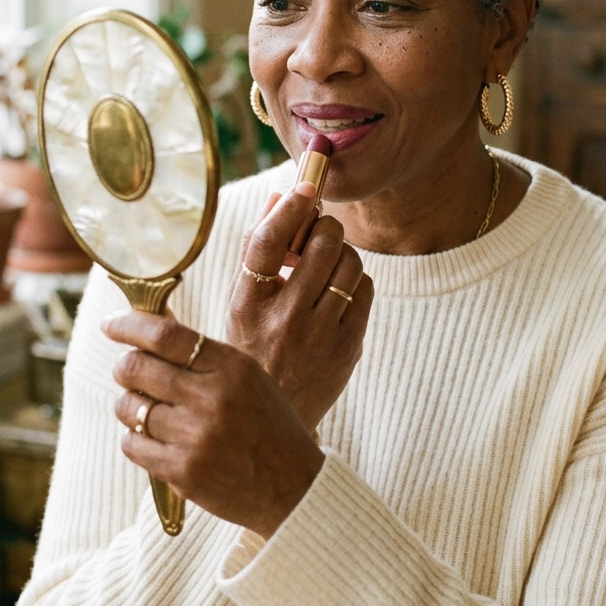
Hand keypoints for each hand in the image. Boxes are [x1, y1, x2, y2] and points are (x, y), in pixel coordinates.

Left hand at [104, 312, 323, 539]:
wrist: (294, 487)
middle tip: (129, 373)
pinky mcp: (183, 471)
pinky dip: (136, 440)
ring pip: (129, 407)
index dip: (129, 326)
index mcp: (232, 367)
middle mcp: (213, 398)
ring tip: (150, 412)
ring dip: (131, 407)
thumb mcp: (249, 378)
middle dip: (125, 368)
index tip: (111, 325)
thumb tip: (147, 333)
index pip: (164, 335)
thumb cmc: (268, 426)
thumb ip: (204, 357)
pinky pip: (132, 444)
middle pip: (136, 368)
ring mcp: (196, 437)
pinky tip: (158, 441)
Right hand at [226, 184, 373, 430]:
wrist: (273, 418)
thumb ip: (258, 249)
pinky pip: (364, 289)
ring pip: (350, 263)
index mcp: (246, 306)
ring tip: (325, 263)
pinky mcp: (349, 348)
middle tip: (317, 231)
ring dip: (341, 251)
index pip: (268, 245)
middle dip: (324, 227)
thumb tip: (281, 197)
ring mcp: (320, 336)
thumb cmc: (252, 348)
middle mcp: (283, 320)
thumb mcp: (241, 304)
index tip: (305, 186)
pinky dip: (353, 279)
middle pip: (322, 244)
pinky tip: (336, 291)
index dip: (289, 209)